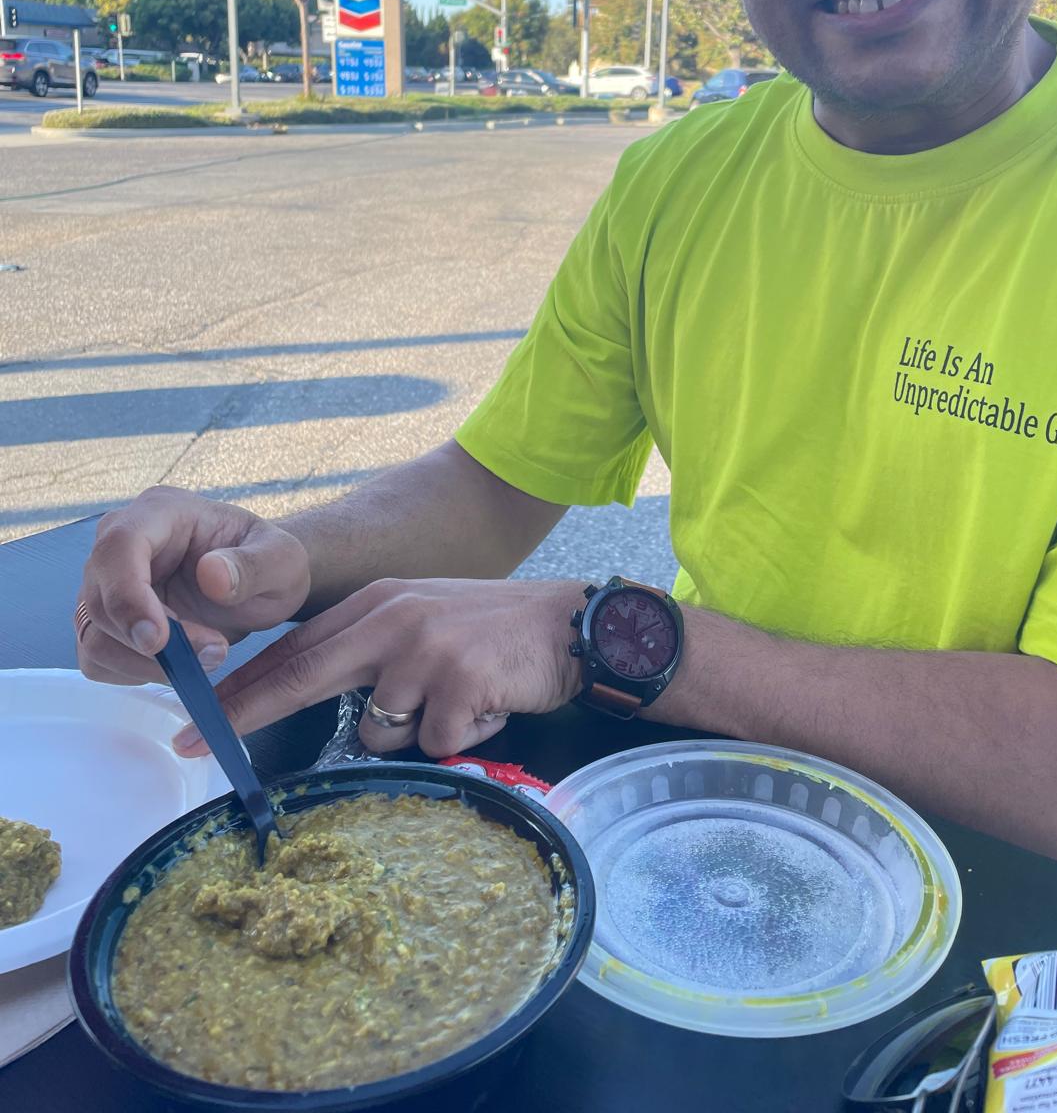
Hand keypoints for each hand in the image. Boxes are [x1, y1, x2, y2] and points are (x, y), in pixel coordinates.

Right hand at [77, 486, 310, 685]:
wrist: (261, 582)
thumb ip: (254, 565)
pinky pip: (98, 657)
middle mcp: (123, 541)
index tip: (159, 640)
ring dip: (147, 663)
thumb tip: (212, 575)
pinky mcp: (108, 619)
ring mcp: (109, 582)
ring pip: (93, 634)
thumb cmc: (268, 562)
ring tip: (208, 655)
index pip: (119, 545)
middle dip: (151, 642)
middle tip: (215, 650)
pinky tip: (179, 666)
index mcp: (162, 512)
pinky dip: (135, 672)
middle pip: (99, 597)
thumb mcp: (282, 560)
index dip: (128, 594)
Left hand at [173, 578, 587, 759]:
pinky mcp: (459, 685)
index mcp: (377, 603)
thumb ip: (370, 647)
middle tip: (192, 740)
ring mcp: (424, 651)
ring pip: (379, 731)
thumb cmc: (493, 630)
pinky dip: (460, 740)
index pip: (294, 647)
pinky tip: (487, 708)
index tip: (193, 711)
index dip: (241, 683)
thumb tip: (319, 695)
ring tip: (460, 701)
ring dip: (416, 732)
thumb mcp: (421, 617)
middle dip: (243, 711)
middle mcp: (392, 620)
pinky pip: (434, 745)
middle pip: (301, 675)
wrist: (572, 624)